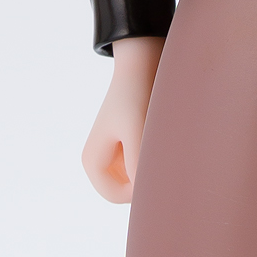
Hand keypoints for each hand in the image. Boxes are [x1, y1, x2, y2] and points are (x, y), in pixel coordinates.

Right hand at [81, 36, 163, 202]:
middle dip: (147, 174)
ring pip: (141, 176)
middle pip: (129, 189)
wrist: (144, 60)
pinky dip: (158, 153)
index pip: (119, 196)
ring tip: (164, 137)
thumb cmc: (137, 95)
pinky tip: (165, 133)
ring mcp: (115, 152)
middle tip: (165, 150)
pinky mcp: (131, 143)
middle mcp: (100, 160)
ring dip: (155, 162)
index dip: (140, 188)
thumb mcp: (139, 135)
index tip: (157, 161)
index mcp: (92, 162)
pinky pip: (147, 161)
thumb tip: (148, 197)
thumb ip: (140, 170)